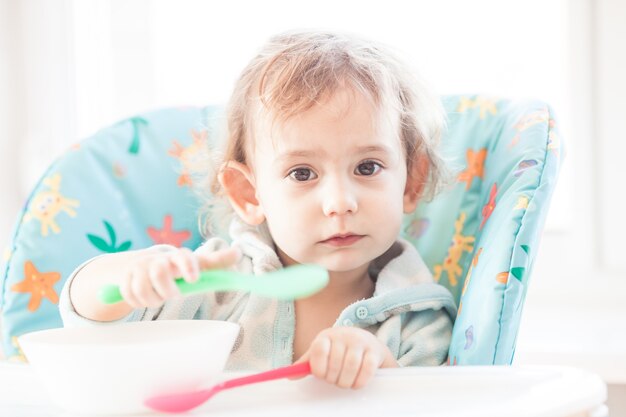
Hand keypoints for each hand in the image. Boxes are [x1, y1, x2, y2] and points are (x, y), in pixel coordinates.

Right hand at [118, 245, 239, 308]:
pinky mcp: (124, 278)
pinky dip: (136, 301)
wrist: (143, 264)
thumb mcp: (196, 266)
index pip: (184, 257)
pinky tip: (143, 297)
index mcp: (178, 257)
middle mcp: (158, 259)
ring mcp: (139, 268)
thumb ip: (216, 262)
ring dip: (152, 299)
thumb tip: (239, 252)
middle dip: (166, 290)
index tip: (193, 279)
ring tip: (157, 296)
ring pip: (142, 290)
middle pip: (159, 272)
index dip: (188, 266)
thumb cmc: (176, 269)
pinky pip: (129, 296)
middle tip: (171, 294)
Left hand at [295, 327, 397, 388]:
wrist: (367, 343)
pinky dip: (360, 381)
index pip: (318, 350)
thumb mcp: (323, 352)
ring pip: (350, 366)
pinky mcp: (374, 350)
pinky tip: (357, 383)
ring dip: (346, 382)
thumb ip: (307, 363)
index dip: (319, 368)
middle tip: (335, 380)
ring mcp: (360, 341)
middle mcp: (343, 335)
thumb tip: (289, 376)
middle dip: (333, 378)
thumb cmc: (339, 350)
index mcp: (326, 336)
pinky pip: (367, 369)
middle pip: (334, 363)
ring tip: (345, 383)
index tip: (321, 375)